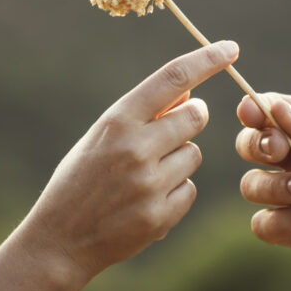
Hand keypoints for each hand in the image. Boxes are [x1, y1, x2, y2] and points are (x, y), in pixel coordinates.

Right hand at [24, 41, 238, 286]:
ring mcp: (149, 184)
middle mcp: (135, 148)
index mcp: (117, 121)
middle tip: (168, 133)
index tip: (231, 48)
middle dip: (190, 119)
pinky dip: (174, 193)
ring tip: (142, 176)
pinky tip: (144, 202)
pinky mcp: (160, 216)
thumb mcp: (101, 137)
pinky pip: (189, 189)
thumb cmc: (80, 179)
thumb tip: (191, 94)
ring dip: (178, 160)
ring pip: (194, 155)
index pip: (172, 78)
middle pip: (195, 116)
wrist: (58, 241)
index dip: (206, 60)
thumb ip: (144, 115)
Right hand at [236, 94, 290, 273]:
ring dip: (272, 186)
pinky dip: (280, 221)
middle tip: (279, 151)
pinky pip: (266, 227)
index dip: (254, 110)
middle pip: (250, 146)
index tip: (254, 114)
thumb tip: (275, 109)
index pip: (269, 111)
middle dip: (256, 146)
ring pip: (252, 187)